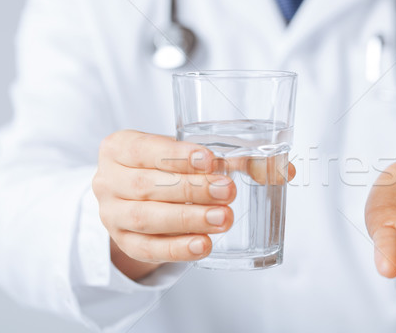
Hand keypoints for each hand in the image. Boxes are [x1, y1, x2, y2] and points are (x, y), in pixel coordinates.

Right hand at [93, 130, 294, 279]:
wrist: (138, 200)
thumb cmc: (170, 170)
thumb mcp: (191, 157)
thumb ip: (237, 159)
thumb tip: (287, 170)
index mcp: (120, 147)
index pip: (145, 148)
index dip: (177, 155)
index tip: (210, 161)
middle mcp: (108, 179)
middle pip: (148, 185)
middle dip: (192, 189)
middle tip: (229, 192)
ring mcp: (112, 214)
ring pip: (147, 218)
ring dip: (188, 219)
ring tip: (223, 219)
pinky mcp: (124, 243)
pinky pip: (148, 249)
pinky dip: (177, 249)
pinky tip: (204, 245)